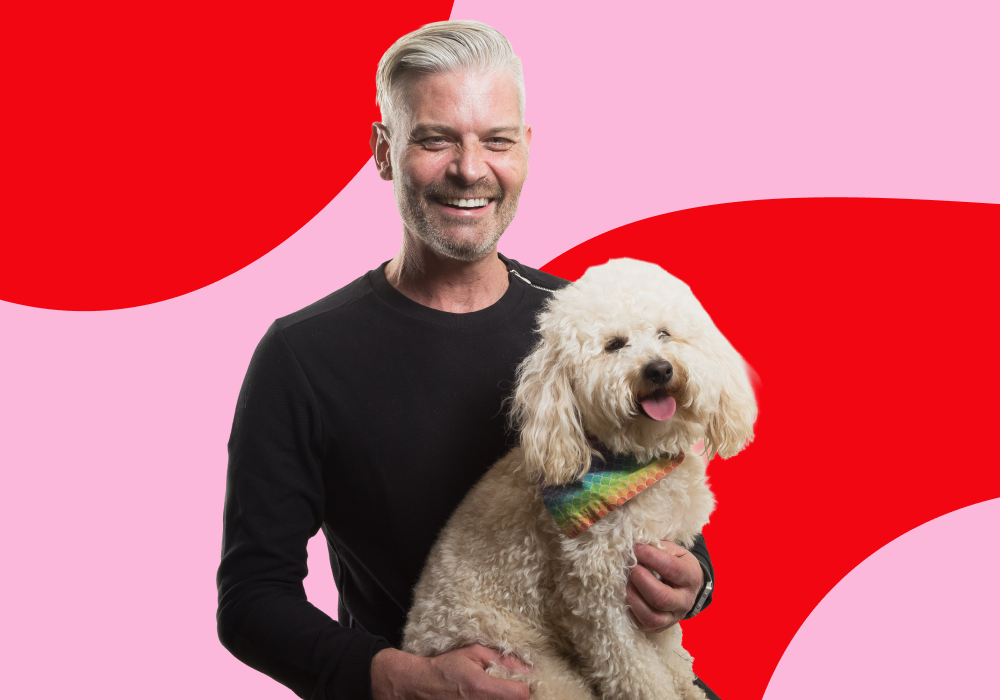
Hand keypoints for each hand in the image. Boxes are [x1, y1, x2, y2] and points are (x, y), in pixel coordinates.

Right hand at [371, 644, 529, 699]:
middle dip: (513, 695)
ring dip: (503, 699)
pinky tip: (483, 697)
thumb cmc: (447, 668)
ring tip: (492, 691)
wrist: (421, 686)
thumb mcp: (474, 653)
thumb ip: (501, 659)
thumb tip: (527, 667)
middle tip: (506, 685)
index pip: (521, 695)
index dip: (524, 687)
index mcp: (483, 688)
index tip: (518, 681)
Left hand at [626, 541, 703, 632]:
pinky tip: (626, 596)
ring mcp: (672, 618)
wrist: (687, 587)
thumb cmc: (677, 564)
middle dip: (641, 581)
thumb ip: (658, 548)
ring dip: (633, 599)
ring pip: (651, 617)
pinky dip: (630, 611)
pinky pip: (642, 625)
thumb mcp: (674, 551)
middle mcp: (684, 601)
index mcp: (691, 577)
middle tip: (630, 567)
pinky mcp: (659, 627)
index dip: (651, 557)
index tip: (636, 548)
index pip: (672, 569)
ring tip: (626, 583)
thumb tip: (634, 545)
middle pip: (661, 597)